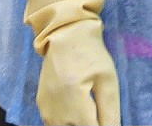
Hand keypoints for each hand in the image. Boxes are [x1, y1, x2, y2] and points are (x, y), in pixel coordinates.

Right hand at [18, 0, 120, 125]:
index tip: (109, 120)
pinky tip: (78, 110)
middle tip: (101, 113)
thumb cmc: (91, 54)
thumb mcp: (107, 80)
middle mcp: (55, 110)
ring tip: (91, 109)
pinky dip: (68, 121)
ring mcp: (45, 109)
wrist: (65, 35)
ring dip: (78, 122)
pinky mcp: (42, 105)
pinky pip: (55, 123)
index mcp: (74, 101)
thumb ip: (110, 110)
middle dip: (91, 123)